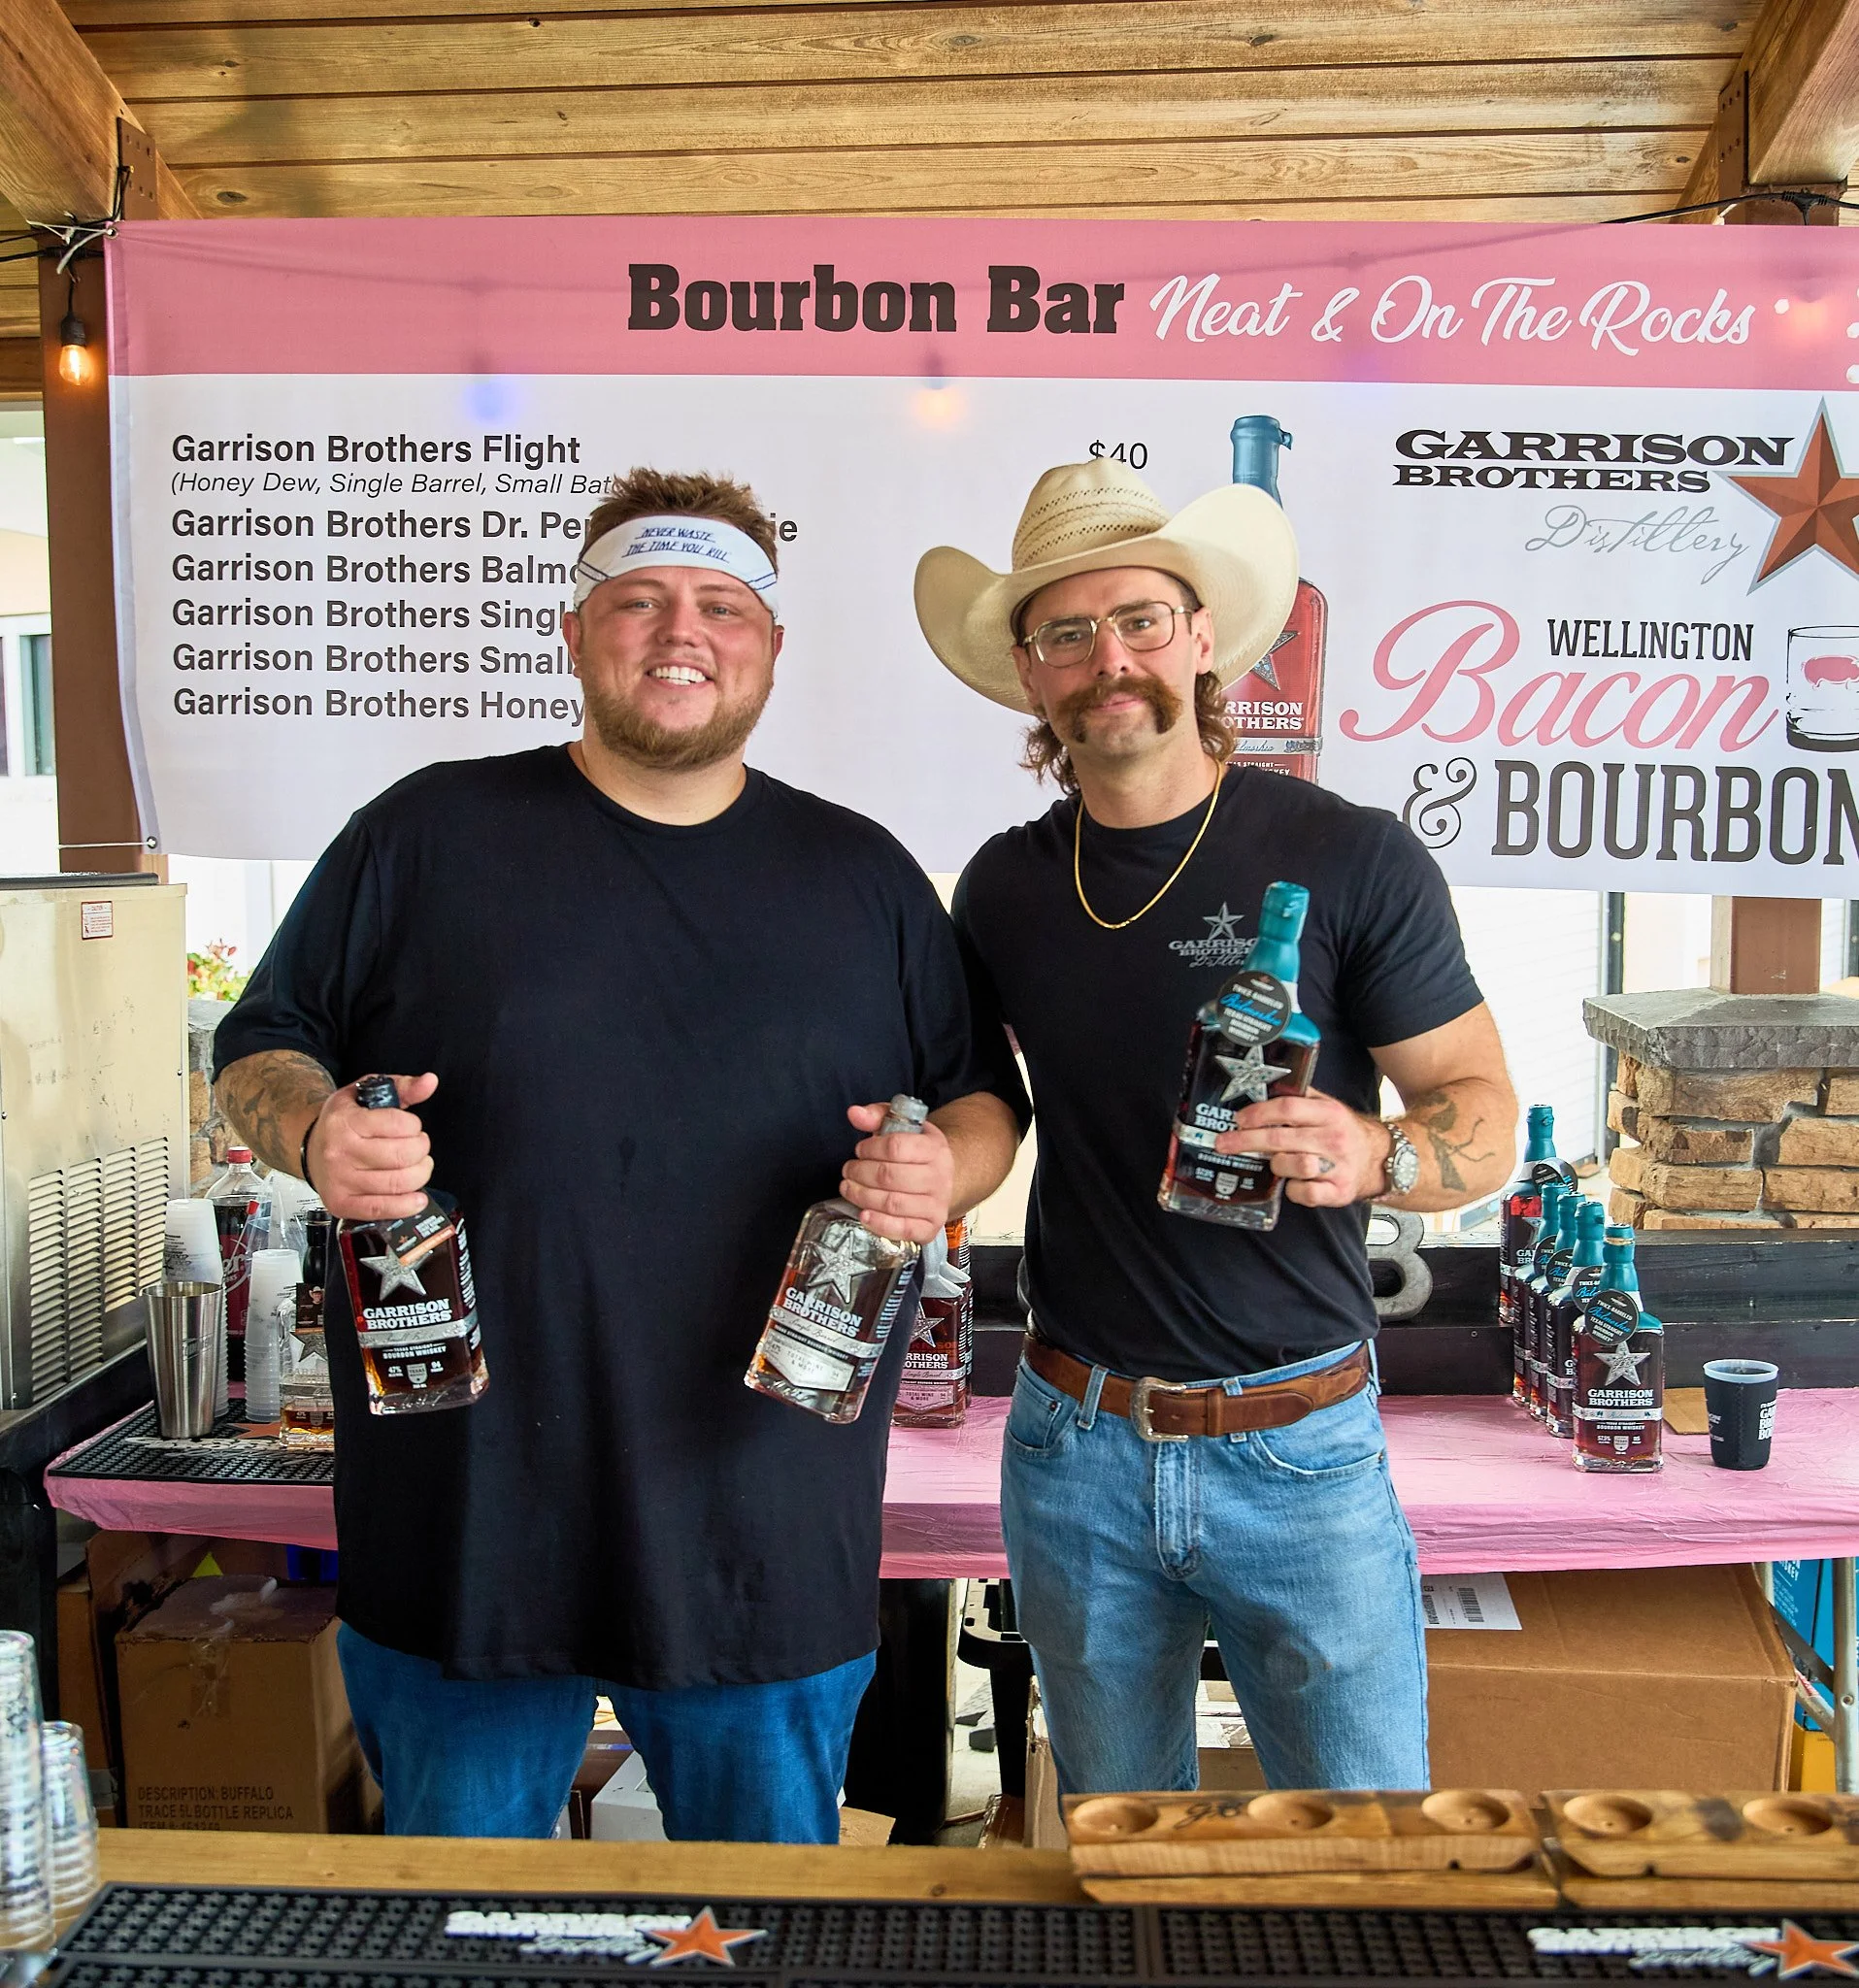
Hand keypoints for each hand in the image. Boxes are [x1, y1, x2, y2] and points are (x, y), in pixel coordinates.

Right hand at [304, 1073, 436, 1220]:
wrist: (311, 1148)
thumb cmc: (343, 1122)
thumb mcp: (367, 1094)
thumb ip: (402, 1087)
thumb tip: (430, 1081)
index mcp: (345, 1122)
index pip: (398, 1124)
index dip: (414, 1126)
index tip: (411, 1127)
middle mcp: (339, 1152)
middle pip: (402, 1156)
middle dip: (421, 1149)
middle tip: (418, 1146)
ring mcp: (340, 1181)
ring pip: (398, 1183)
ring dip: (420, 1174)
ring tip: (418, 1166)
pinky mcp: (342, 1204)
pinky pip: (382, 1209)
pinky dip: (407, 1205)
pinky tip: (417, 1197)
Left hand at [839, 1101, 954, 1243]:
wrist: (941, 1179)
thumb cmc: (915, 1153)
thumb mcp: (901, 1127)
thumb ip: (877, 1116)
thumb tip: (854, 1113)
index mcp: (934, 1148)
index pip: (896, 1147)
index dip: (870, 1148)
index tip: (859, 1150)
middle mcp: (940, 1176)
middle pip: (890, 1176)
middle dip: (860, 1173)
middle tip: (848, 1171)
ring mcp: (937, 1204)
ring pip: (892, 1203)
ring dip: (862, 1196)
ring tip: (848, 1188)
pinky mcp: (930, 1227)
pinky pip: (904, 1229)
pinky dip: (880, 1224)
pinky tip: (864, 1215)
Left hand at [1212, 1089, 1387, 1207]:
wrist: (1378, 1159)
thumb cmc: (1343, 1131)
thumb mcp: (1327, 1106)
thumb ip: (1300, 1098)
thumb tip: (1261, 1088)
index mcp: (1329, 1113)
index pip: (1287, 1108)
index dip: (1258, 1113)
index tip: (1238, 1119)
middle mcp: (1334, 1138)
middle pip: (1280, 1138)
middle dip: (1246, 1141)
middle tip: (1224, 1144)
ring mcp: (1337, 1167)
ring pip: (1291, 1165)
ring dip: (1276, 1165)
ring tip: (1276, 1163)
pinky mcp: (1338, 1192)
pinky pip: (1304, 1193)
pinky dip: (1293, 1190)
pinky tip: (1293, 1183)